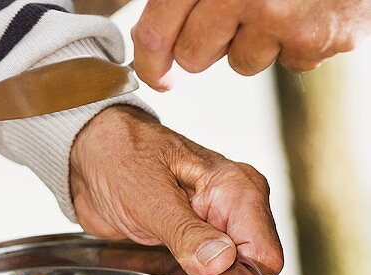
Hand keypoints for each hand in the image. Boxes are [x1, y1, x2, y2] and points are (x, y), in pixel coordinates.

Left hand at [70, 106, 282, 274]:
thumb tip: (222, 261)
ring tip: (165, 271)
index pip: (264, 254)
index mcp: (238, 190)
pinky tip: (160, 273)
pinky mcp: (191, 242)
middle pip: (248, 271)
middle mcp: (234, 210)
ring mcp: (213, 228)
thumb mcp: (149, 197)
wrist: (90, 154)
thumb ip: (185, 231)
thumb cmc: (120, 157)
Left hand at [132, 0, 370, 88]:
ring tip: (281, 1)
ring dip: (254, 41)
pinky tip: (310, 8)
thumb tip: (149, 38)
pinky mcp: (320, 40)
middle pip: (195, 56)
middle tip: (232, 14)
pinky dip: (297, 41)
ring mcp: (285, 21)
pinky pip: (291, 61)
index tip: (155, 72)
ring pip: (242, 63)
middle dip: (204, 44)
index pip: (157, 32)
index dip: (150, 61)